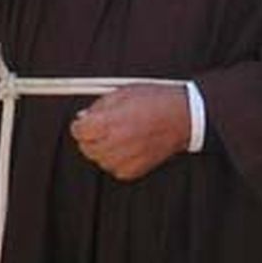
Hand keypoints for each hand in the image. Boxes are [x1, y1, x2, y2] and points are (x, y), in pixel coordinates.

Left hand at [69, 84, 192, 180]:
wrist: (183, 117)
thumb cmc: (157, 101)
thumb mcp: (123, 92)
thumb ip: (99, 106)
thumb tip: (85, 116)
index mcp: (110, 122)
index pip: (78, 131)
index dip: (79, 125)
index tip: (82, 123)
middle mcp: (115, 142)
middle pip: (86, 147)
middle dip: (88, 137)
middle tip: (98, 128)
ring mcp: (125, 158)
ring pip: (99, 160)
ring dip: (102, 149)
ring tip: (117, 136)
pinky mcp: (135, 170)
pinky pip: (114, 169)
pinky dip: (116, 160)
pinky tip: (127, 147)